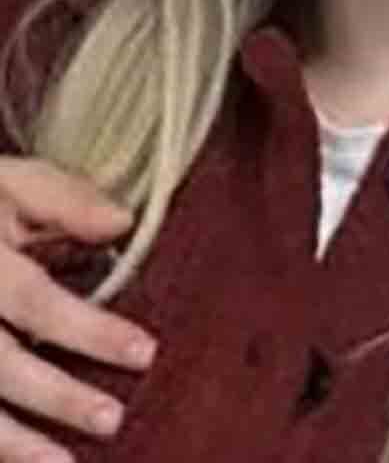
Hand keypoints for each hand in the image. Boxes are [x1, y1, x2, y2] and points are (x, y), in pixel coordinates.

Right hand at [0, 157, 155, 462]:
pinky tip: (20, 461)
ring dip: (13, 443)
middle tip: (111, 419)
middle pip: (0, 364)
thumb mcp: (12, 183)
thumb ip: (64, 200)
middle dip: (55, 396)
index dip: (88, 330)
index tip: (145, 352)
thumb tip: (122, 224)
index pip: (34, 300)